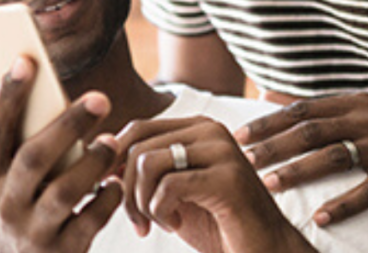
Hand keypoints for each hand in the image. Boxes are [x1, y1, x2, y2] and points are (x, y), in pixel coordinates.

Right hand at [0, 56, 121, 252]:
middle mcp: (3, 204)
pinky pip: (90, 221)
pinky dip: (106, 199)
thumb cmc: (9, 210)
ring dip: (92, 162)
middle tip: (100, 98)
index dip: (8, 95)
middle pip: (34, 158)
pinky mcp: (62, 251)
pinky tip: (115, 181)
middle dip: (67, 125)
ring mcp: (32, 231)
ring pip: (65, 192)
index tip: (27, 60)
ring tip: (112, 140)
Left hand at [117, 117, 315, 252]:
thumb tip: (102, 154)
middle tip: (140, 223)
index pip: (138, 129)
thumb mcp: (172, 193)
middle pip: (138, 146)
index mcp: (198, 128)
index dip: (115, 161)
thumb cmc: (217, 225)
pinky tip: (177, 225)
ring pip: (148, 163)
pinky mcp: (227, 178)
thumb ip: (144, 172)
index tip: (113, 192)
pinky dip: (161, 212)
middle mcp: (211, 130)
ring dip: (142, 202)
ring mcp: (222, 151)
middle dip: (127, 191)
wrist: (265, 251)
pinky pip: (168, 186)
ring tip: (158, 222)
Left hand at [234, 93, 367, 225]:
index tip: (239, 136)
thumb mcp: (352, 120)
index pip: (302, 110)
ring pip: (335, 157)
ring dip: (300, 172)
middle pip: (313, 131)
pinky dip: (342, 205)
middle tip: (246, 161)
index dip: (269, 122)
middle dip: (276, 146)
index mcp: (353, 104)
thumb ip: (313, 111)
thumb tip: (264, 95)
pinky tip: (318, 217)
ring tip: (271, 185)